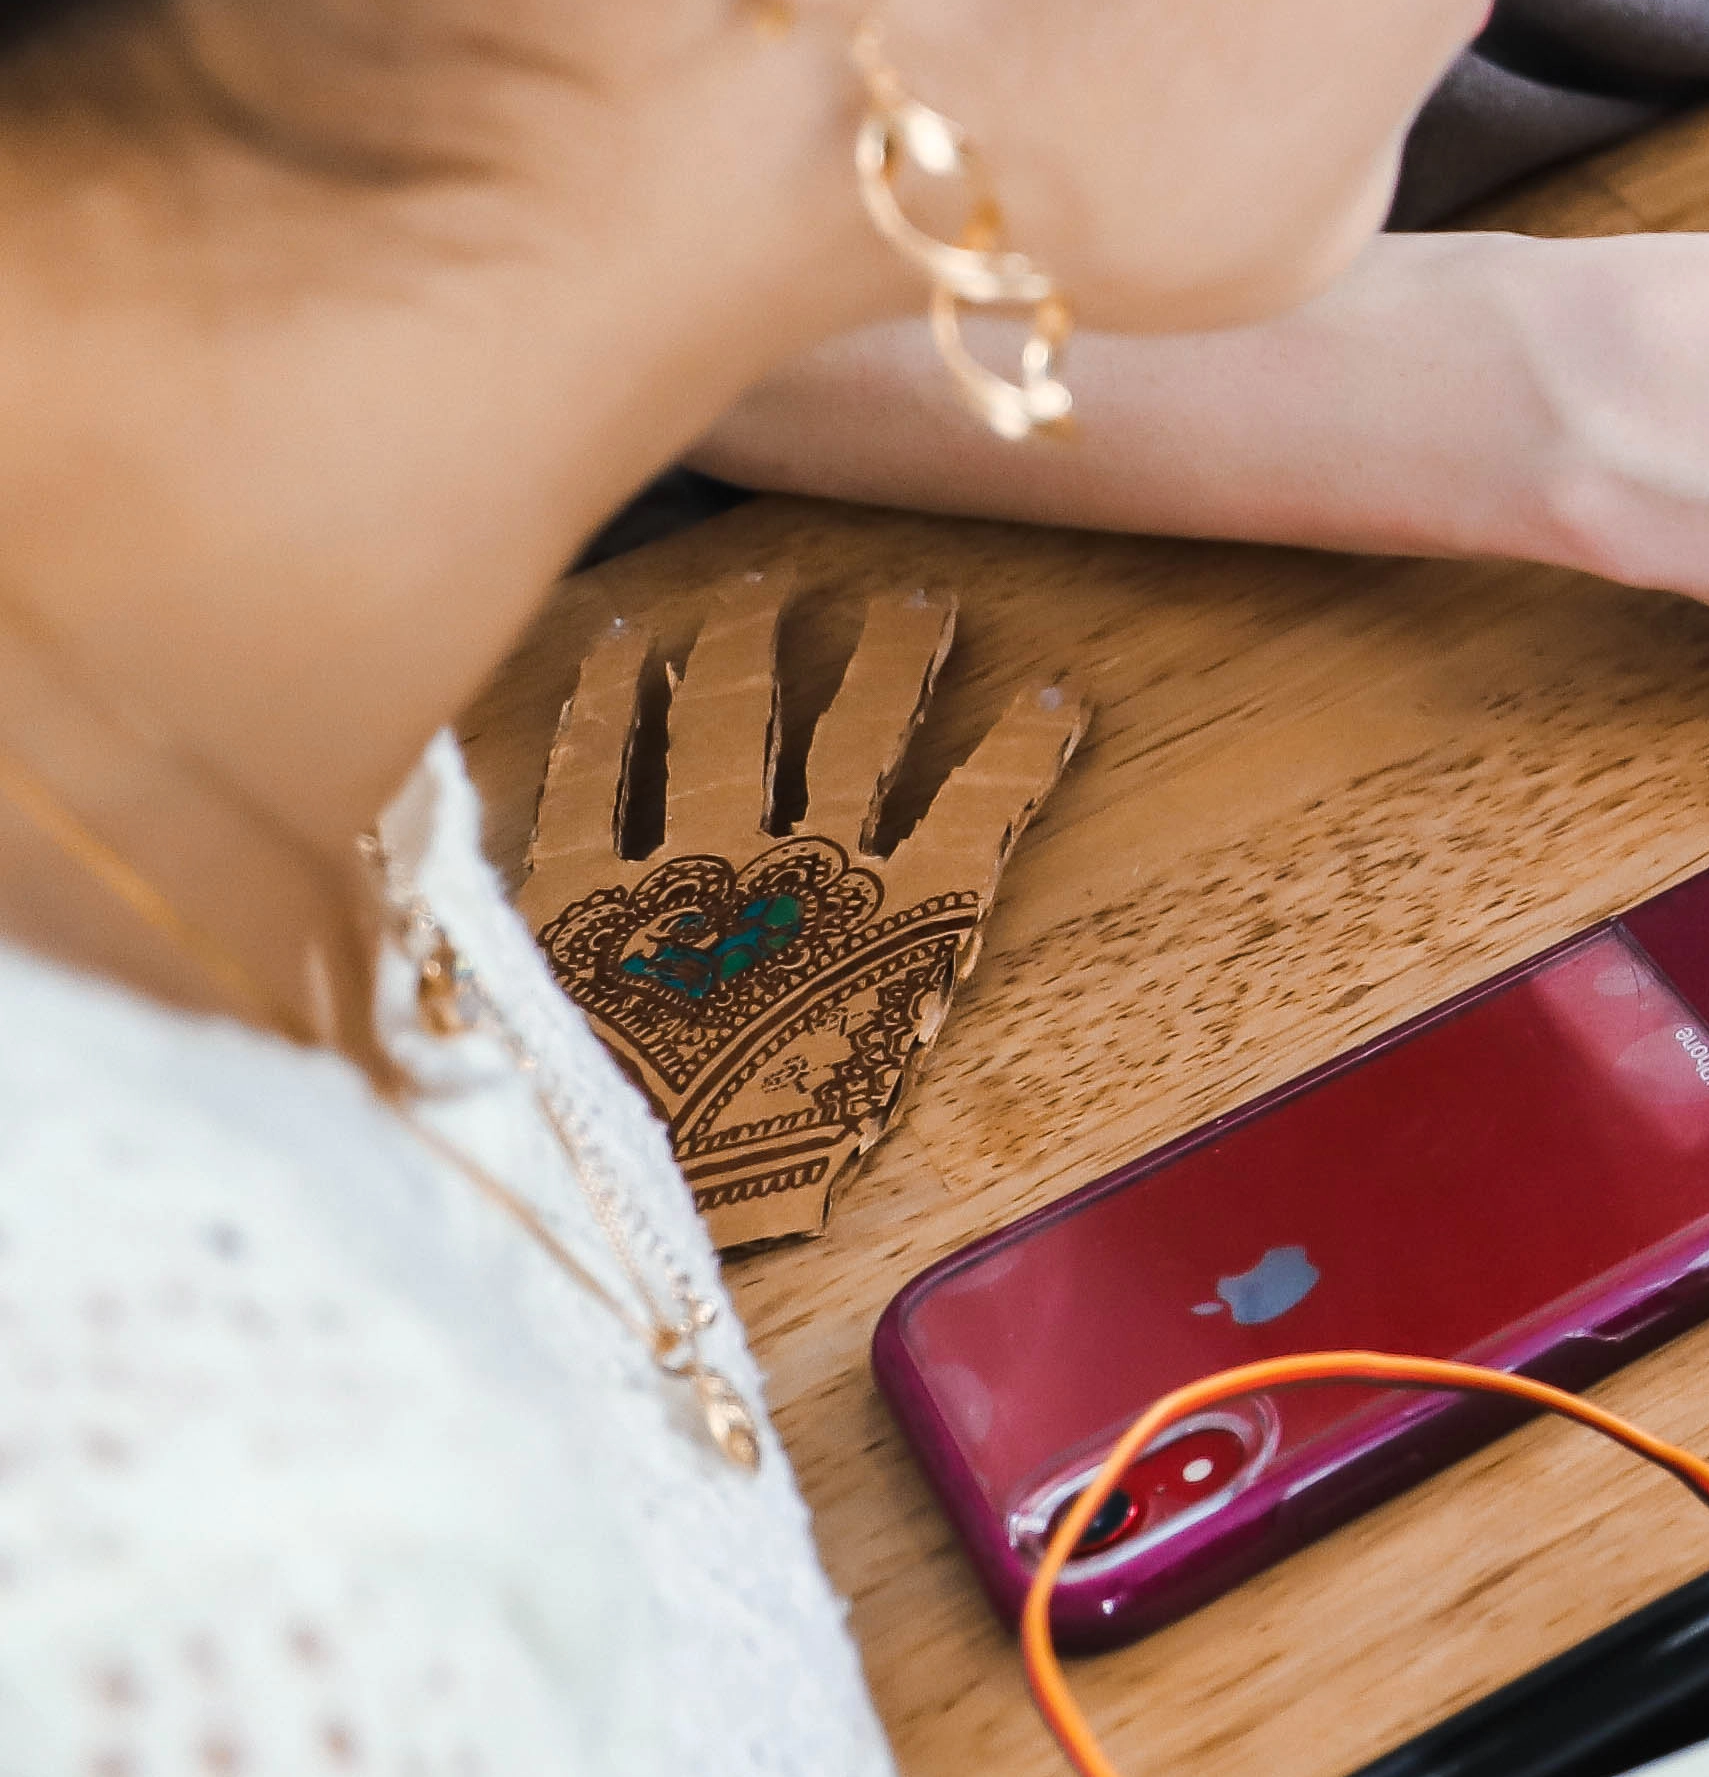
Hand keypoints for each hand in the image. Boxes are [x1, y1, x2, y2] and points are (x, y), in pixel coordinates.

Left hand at [516, 575, 1083, 1247]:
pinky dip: (609, 701)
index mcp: (895, 924)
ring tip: (764, 589)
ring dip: (754, 647)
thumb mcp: (873, 1089)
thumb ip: (895, 1004)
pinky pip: (596, 770)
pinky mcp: (581, 884)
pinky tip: (624, 643)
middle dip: (895, 658)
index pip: (984, 805)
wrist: (627, 1187)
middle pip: (863, 731)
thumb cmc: (766, 1168)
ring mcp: (691, 863)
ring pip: (735, 723)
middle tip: (914, 598)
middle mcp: (803, 869)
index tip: (1058, 690)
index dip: (1023, 744)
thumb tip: (919, 958)